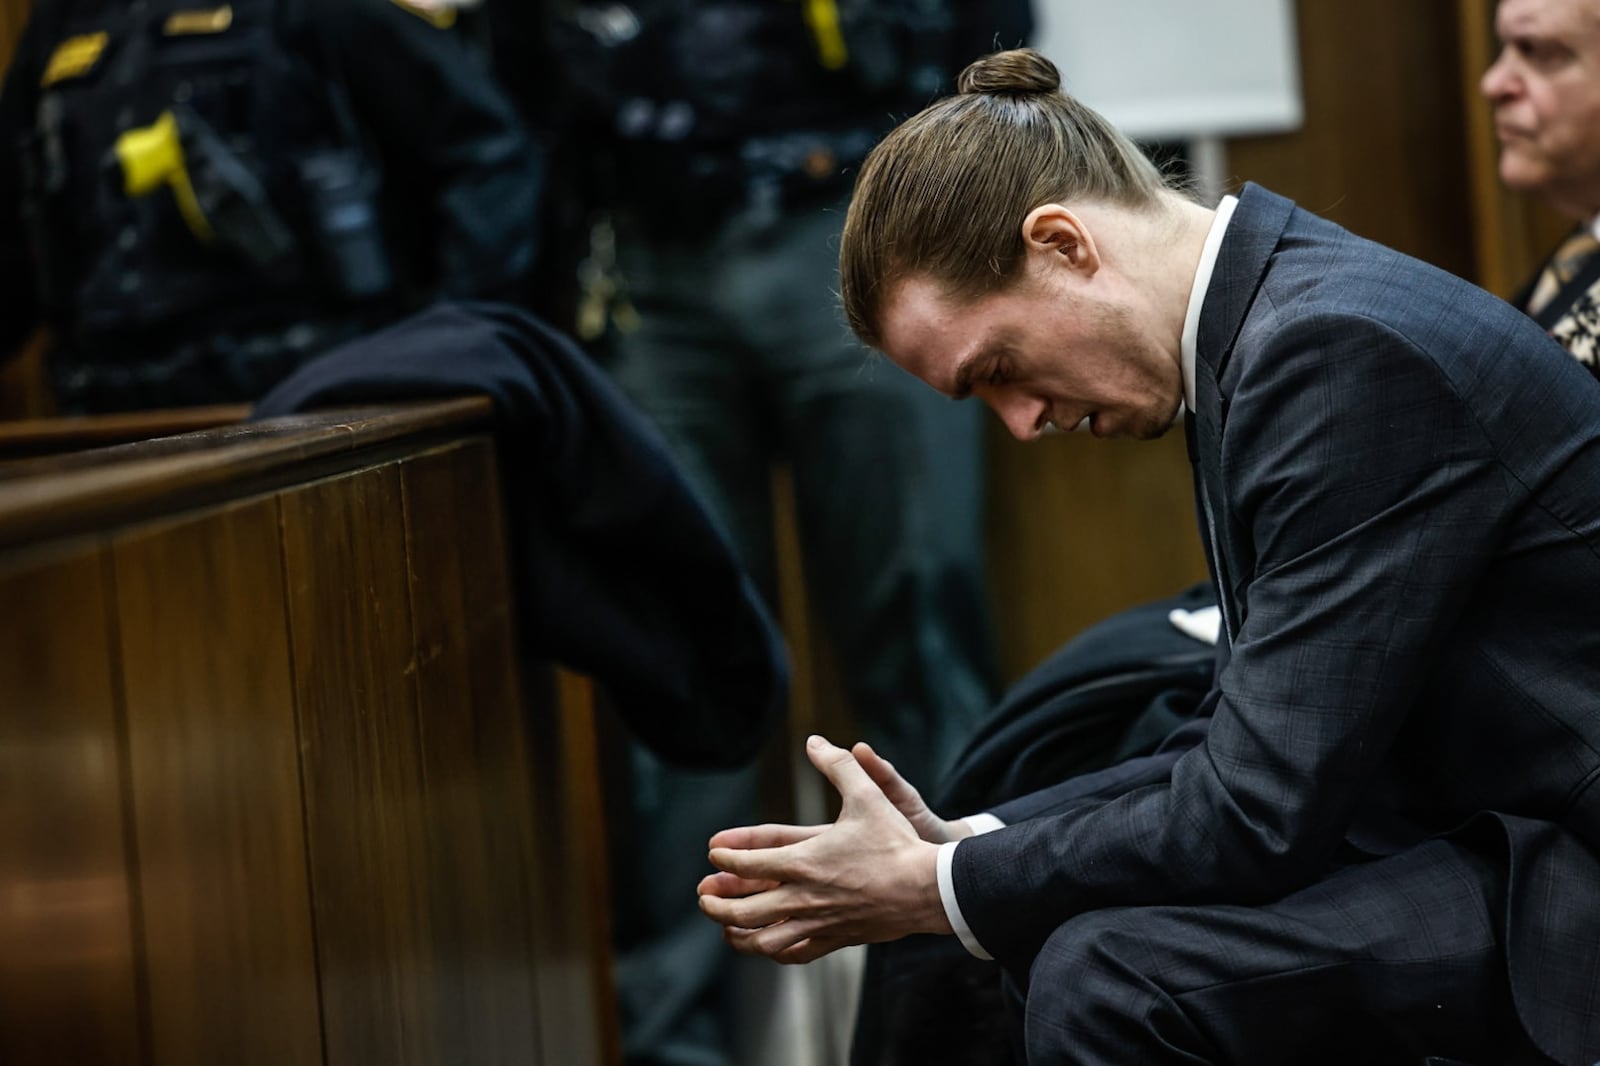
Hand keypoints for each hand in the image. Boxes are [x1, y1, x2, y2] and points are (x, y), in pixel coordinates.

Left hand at [697, 735, 951, 963]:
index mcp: (804, 860)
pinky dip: (774, 951)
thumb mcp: (868, 795)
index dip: (726, 856)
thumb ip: (839, 766)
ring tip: (724, 926)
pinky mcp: (836, 939)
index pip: (749, 862)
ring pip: (764, 939)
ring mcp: (818, 922)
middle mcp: (804, 896)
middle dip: (716, 902)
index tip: (714, 850)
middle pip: (745, 908)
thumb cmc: (896, 842)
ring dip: (737, 933)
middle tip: (703, 894)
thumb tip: (815, 741)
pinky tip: (767, 945)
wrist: (928, 889)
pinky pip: (795, 954)